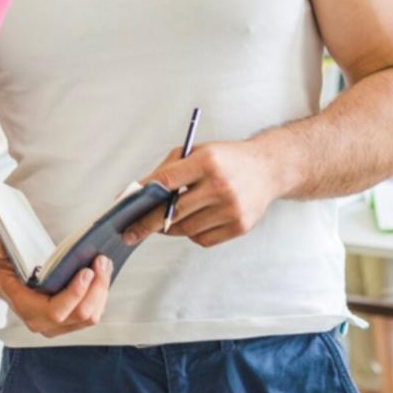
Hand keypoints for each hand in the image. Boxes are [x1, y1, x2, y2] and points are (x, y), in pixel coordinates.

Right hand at [0, 234, 112, 337]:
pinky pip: (92, 313)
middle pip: (80, 314)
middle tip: (101, 261)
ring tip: (104, 265)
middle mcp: (42, 322)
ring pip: (90, 316)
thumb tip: (2, 246)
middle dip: (96, 288)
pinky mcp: (68, 321)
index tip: (86, 271)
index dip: (74, 294)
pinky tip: (101, 274)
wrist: (5, 274)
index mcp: (24, 307)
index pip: (55, 311)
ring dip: (101, 291)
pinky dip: (100, 295)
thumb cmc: (3, 263)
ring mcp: (57, 325)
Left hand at [123, 140, 278, 247]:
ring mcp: (232, 208)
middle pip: (174, 211)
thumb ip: (166, 170)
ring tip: (161, 223)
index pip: (167, 180)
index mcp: (207, 161)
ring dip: (169, 228)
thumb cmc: (224, 159)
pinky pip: (203, 239)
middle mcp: (220, 185)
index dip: (144, 195)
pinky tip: (193, 221)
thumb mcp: (196, 153)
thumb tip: (135, 193)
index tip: (125, 208)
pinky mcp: (240, 226)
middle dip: (147, 223)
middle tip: (129, 232)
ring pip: (187, 229)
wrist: (267, 169)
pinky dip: (192, 233)